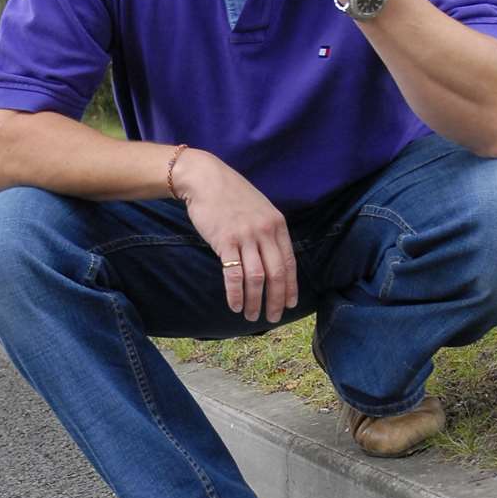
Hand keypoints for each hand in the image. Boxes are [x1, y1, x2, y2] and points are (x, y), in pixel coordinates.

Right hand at [172, 149, 296, 324]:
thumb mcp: (259, 209)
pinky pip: (234, 274)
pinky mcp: (225, 241)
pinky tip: (236, 305)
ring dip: (255, 301)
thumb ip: (268, 232)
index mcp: (277, 225)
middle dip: (276, 300)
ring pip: (256, 278)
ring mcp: (245, 236)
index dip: (290, 287)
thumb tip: (273, 259)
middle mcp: (265, 231)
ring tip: (252, 316)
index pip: (289, 263)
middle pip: (276, 274)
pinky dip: (236, 293)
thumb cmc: (231, 195)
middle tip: (273, 318)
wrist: (206, 179)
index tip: (290, 305)